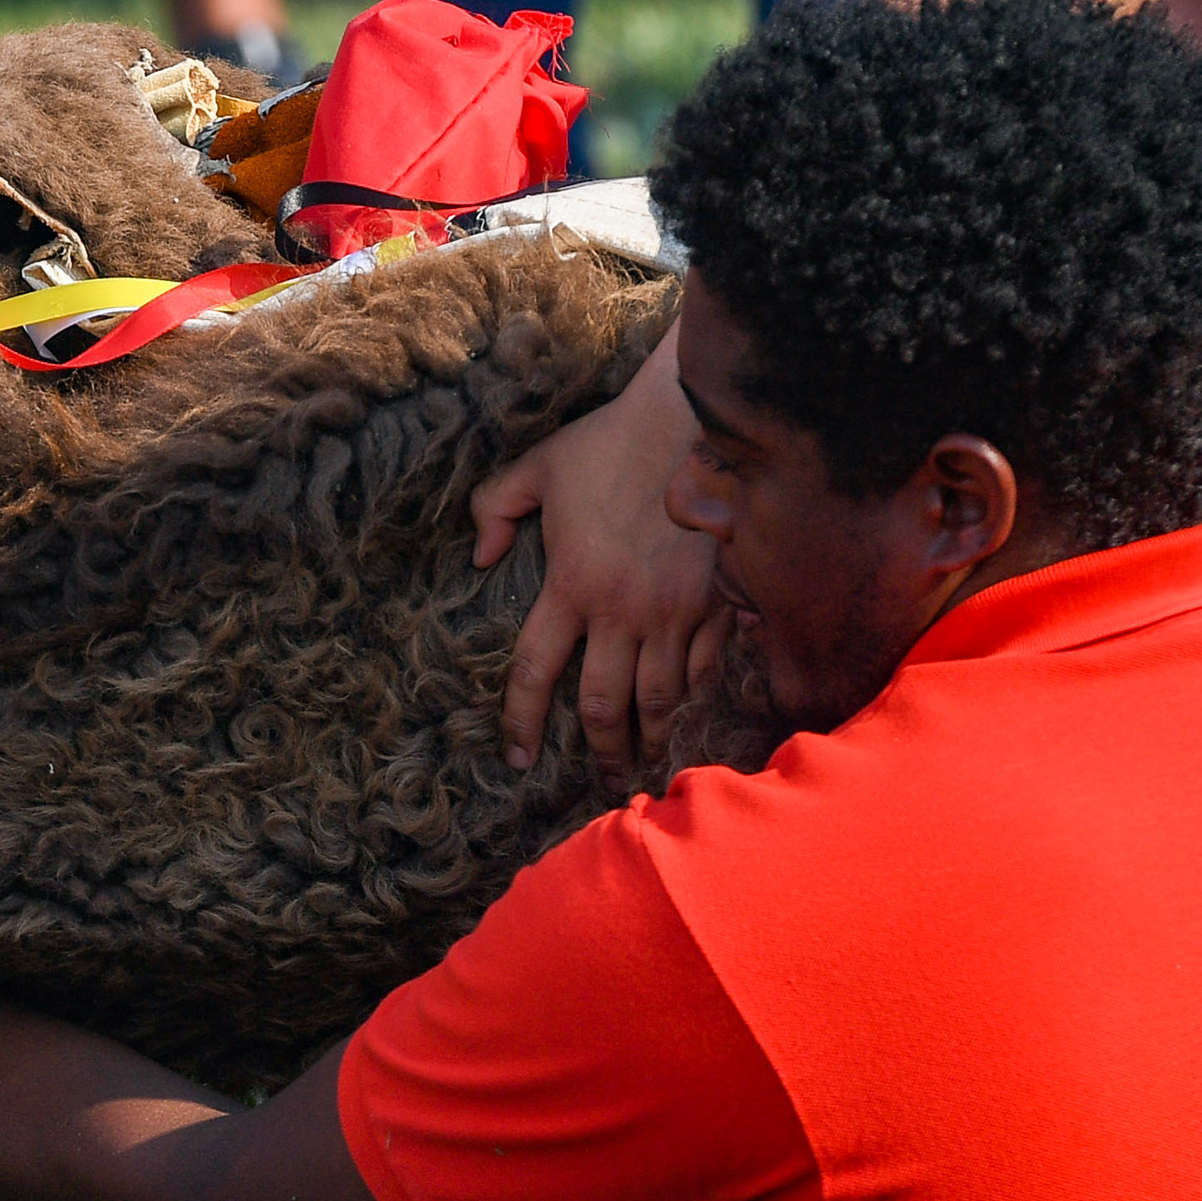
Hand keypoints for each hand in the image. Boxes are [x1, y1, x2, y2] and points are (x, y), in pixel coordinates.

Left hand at [467, 315, 723, 773]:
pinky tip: (692, 708)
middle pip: (603, 704)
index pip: (534, 672)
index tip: (519, 756)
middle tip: (603, 779)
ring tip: (649, 758)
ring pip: (660, 698)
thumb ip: (495, 507)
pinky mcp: (719, 603)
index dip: (522, 721)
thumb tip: (482, 555)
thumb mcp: (538, 466)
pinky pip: (708, 667)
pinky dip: (698, 694)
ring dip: (652, 736)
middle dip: (601, 750)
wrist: (692, 421)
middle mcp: (621, 611)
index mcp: (571, 584)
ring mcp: (675, 612)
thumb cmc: (612, 441)